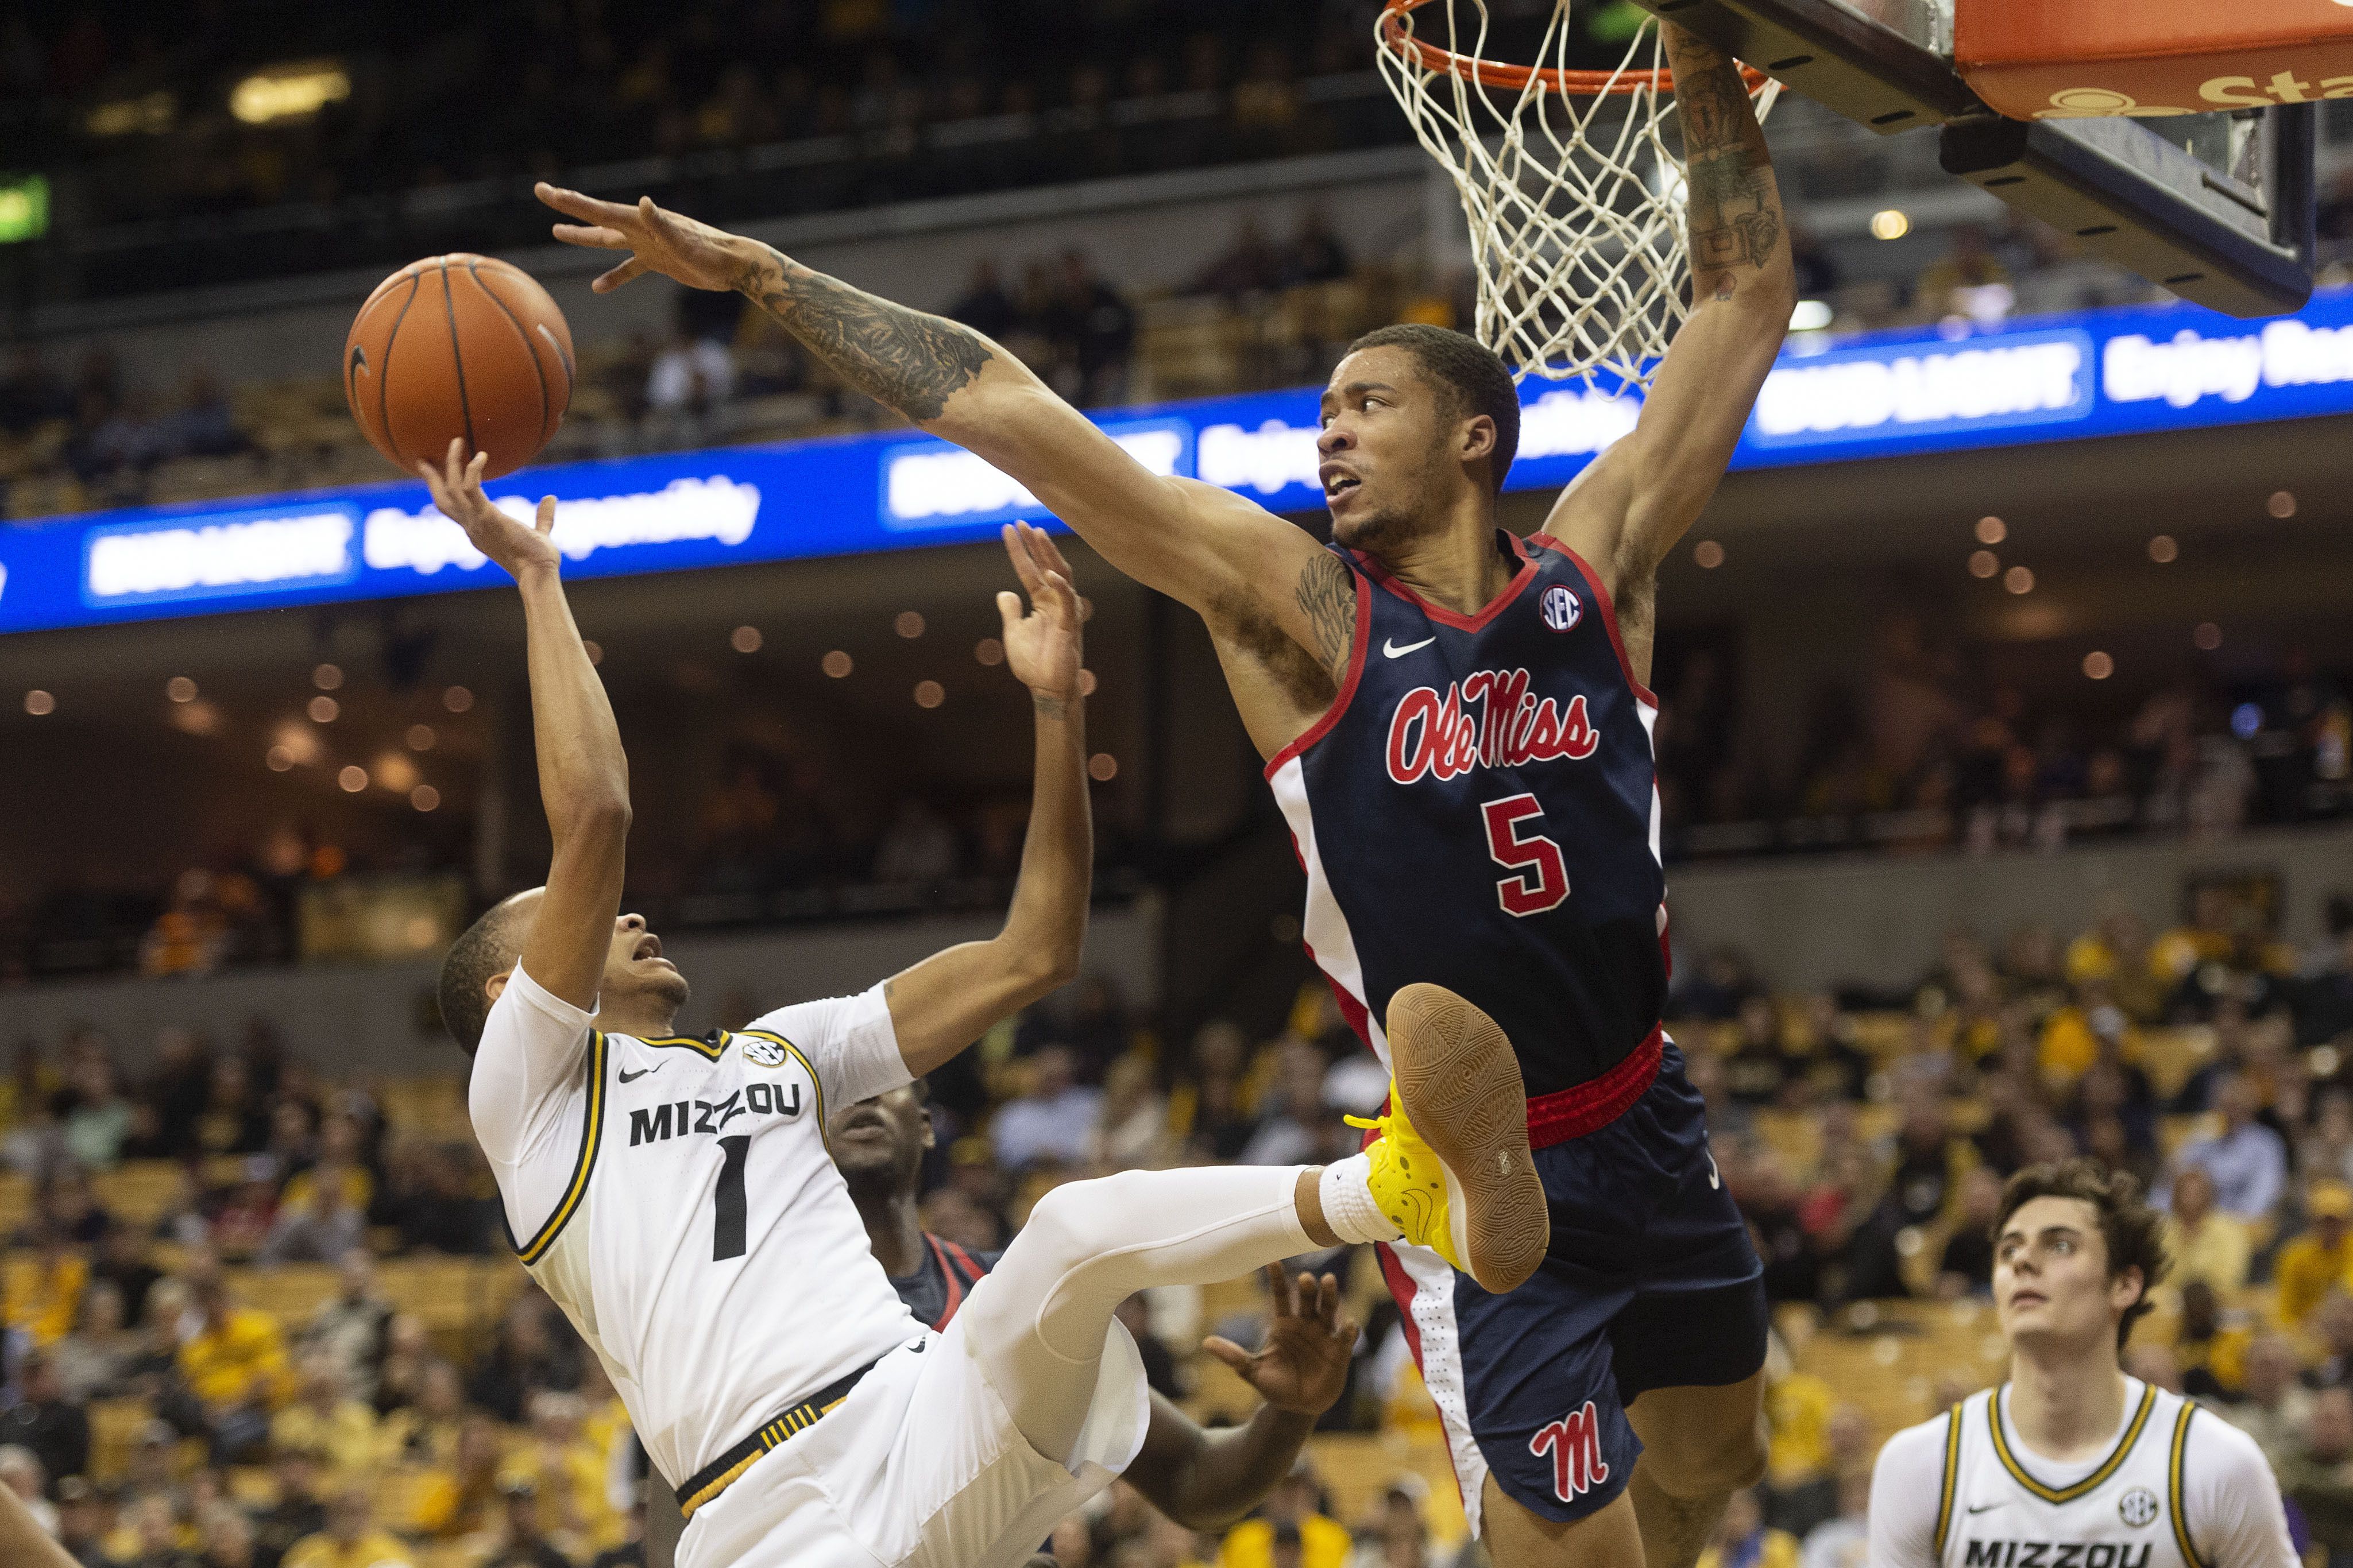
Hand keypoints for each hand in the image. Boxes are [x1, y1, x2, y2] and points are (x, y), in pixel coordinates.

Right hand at [416, 439, 558, 579]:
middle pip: (441, 499)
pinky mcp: (487, 517)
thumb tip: (550, 498)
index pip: (453, 509)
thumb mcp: (539, 533)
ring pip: (451, 489)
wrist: (539, 573)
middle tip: (422, 458)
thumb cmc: (539, 559)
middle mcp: (471, 526)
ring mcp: (476, 522)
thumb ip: (543, 516)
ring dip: (452, 464)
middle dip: (431, 478)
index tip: (436, 475)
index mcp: (478, 530)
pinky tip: (481, 456)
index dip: (442, 491)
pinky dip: (472, 471)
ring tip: (458, 441)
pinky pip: (471, 489)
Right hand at [537, 183, 754, 294]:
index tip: (546, 192)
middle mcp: (641, 228)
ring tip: (556, 231)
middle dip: (568, 207)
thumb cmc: (712, 254)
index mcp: (642, 221)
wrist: (734, 266)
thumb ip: (663, 225)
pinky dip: (613, 277)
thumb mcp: (685, 242)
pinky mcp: (658, 261)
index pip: (599, 210)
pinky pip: (629, 269)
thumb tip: (644, 203)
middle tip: (542, 192)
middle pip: (596, 217)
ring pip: (607, 240)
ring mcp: (648, 244)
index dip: (571, 202)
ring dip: (583, 237)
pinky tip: (597, 287)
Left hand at [998, 522, 1084, 706]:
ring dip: (1049, 555)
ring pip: (1061, 575)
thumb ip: (1010, 611)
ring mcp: (1065, 611)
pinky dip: (1060, 586)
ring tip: (1037, 534)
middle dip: (1035, 544)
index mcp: (1042, 601)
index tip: (1008, 529)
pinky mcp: (1070, 625)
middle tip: (1021, 523)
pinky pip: (1067, 601)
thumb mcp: (1014, 632)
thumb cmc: (1034, 663)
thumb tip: (1003, 593)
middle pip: (1047, 565)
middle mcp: (1056, 602)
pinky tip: (1048, 572)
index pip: (1029, 569)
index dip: (1019, 550)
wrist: (1046, 688)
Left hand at [1202, 1264, 1357, 1417]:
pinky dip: (1348, 1331)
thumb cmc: (1274, 1385)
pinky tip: (1348, 1325)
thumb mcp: (1252, 1371)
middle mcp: (1305, 1323)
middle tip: (1306, 1277)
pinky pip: (1344, 1338)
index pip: (1281, 1296)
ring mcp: (1323, 1336)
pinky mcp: (1339, 1352)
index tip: (1272, 1261)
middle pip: (1308, 1299)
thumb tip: (1205, 1343)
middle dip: (1308, 1287)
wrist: (1296, 1408)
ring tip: (1329, 1282)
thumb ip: (1233, 1356)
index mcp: (1284, 1323)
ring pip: (1328, 1310)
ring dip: (1329, 1296)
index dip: (1277, 1280)